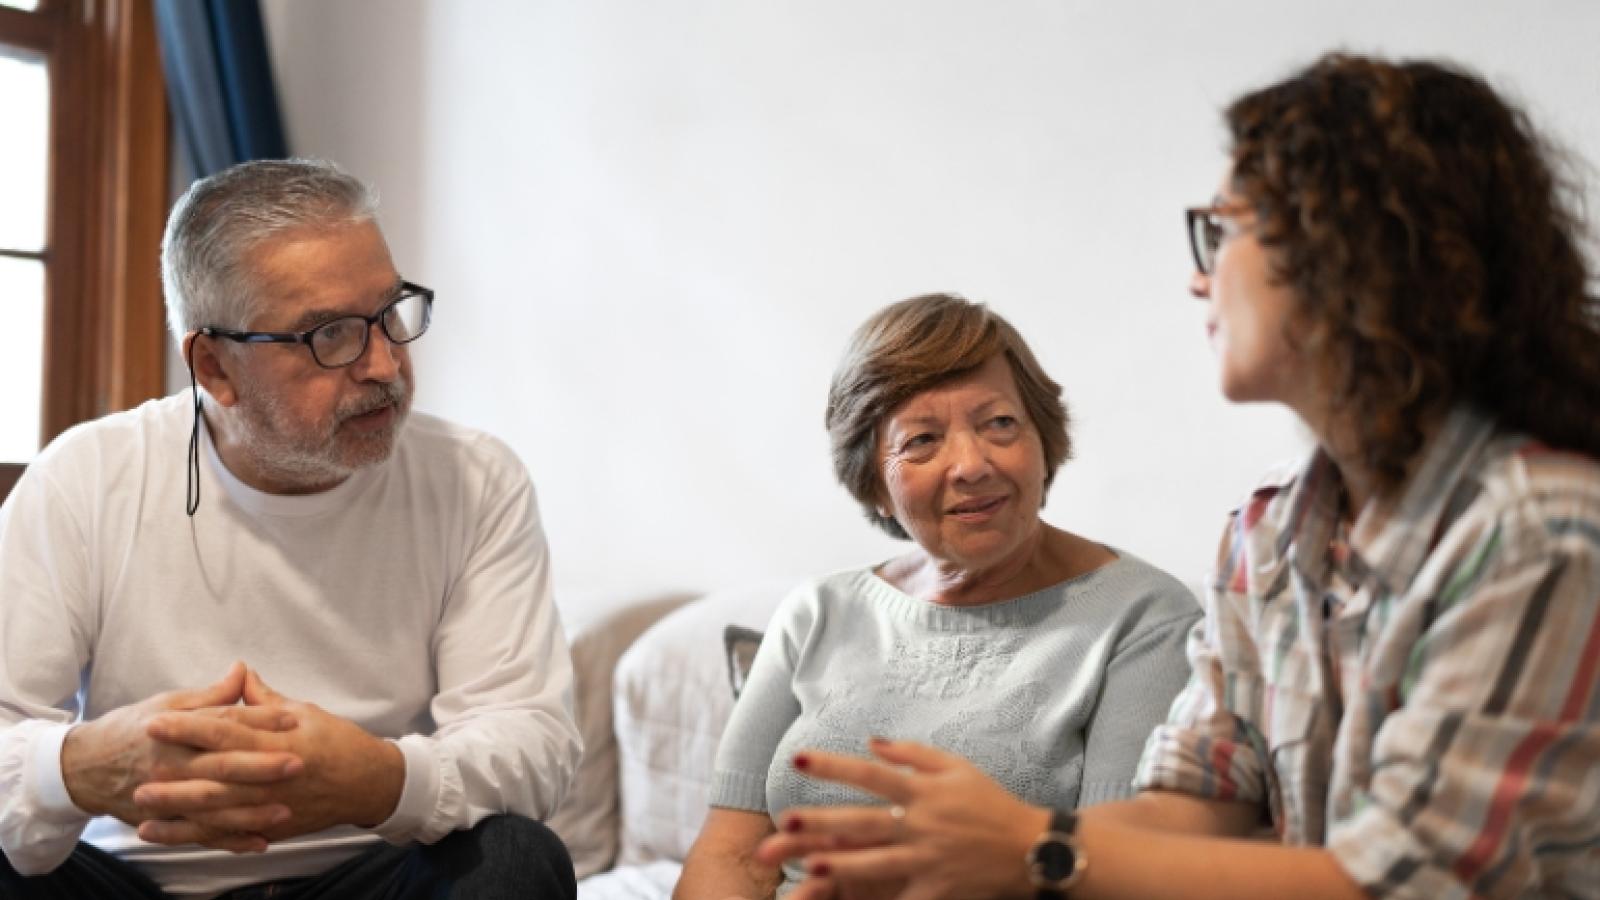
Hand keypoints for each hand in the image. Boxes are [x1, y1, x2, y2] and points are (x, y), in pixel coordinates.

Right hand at [60, 661, 303, 852]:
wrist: (83, 768)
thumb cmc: (131, 729)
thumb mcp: (166, 703)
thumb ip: (210, 695)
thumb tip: (243, 670)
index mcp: (174, 732)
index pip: (222, 724)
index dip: (258, 721)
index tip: (291, 719)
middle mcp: (171, 766)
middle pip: (221, 766)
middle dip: (261, 767)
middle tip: (298, 763)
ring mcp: (167, 797)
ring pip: (214, 808)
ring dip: (251, 812)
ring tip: (286, 810)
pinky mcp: (165, 820)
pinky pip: (201, 834)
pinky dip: (230, 840)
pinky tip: (260, 842)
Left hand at [133, 667, 404, 845]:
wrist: (369, 784)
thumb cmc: (338, 742)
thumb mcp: (305, 712)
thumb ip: (264, 699)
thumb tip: (237, 672)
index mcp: (280, 741)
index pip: (227, 732)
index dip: (190, 726)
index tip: (156, 721)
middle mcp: (273, 775)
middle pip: (216, 774)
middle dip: (175, 770)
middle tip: (138, 766)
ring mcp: (272, 804)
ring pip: (217, 809)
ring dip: (177, 808)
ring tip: (141, 805)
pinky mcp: (270, 826)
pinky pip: (227, 834)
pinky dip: (195, 835)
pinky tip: (167, 834)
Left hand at [756, 738, 1048, 899]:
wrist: (1032, 849)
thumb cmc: (991, 804)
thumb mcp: (957, 766)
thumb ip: (912, 753)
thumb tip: (871, 742)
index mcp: (923, 791)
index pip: (869, 774)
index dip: (833, 766)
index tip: (798, 759)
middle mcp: (921, 825)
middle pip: (863, 822)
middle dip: (823, 822)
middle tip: (785, 823)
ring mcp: (928, 860)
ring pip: (876, 864)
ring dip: (842, 864)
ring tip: (808, 866)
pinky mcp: (937, 890)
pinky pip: (904, 899)